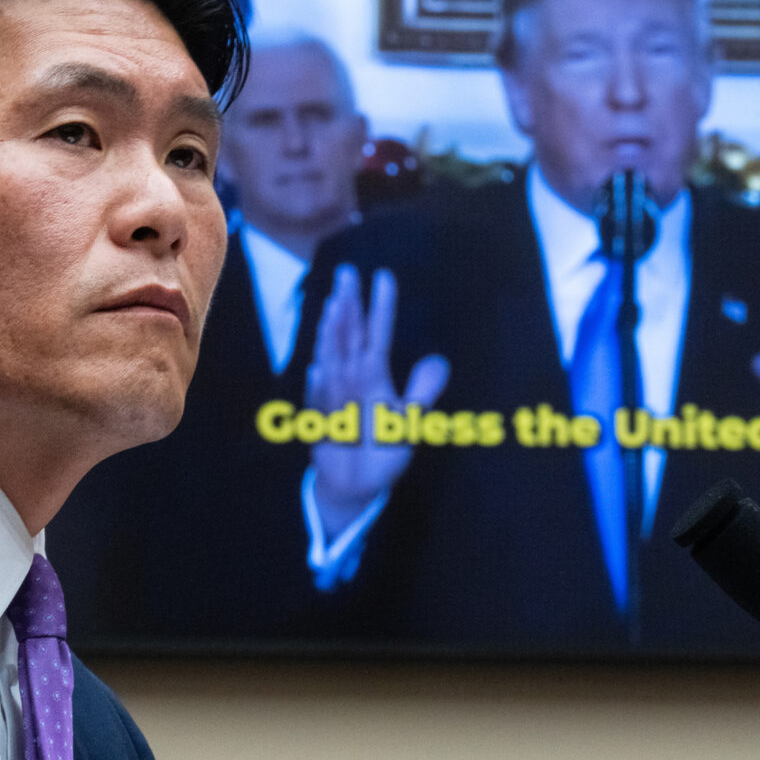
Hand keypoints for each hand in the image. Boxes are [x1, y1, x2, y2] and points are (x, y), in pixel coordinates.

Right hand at [305, 264, 448, 538]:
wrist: (358, 486)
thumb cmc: (381, 449)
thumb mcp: (410, 420)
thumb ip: (423, 391)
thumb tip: (440, 361)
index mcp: (374, 376)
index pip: (378, 334)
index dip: (381, 306)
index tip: (383, 276)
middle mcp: (352, 380)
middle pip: (349, 337)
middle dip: (348, 306)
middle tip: (347, 273)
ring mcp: (335, 399)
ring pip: (332, 361)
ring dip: (332, 337)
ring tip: (335, 309)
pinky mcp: (324, 424)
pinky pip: (322, 405)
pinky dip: (320, 389)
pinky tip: (320, 370)